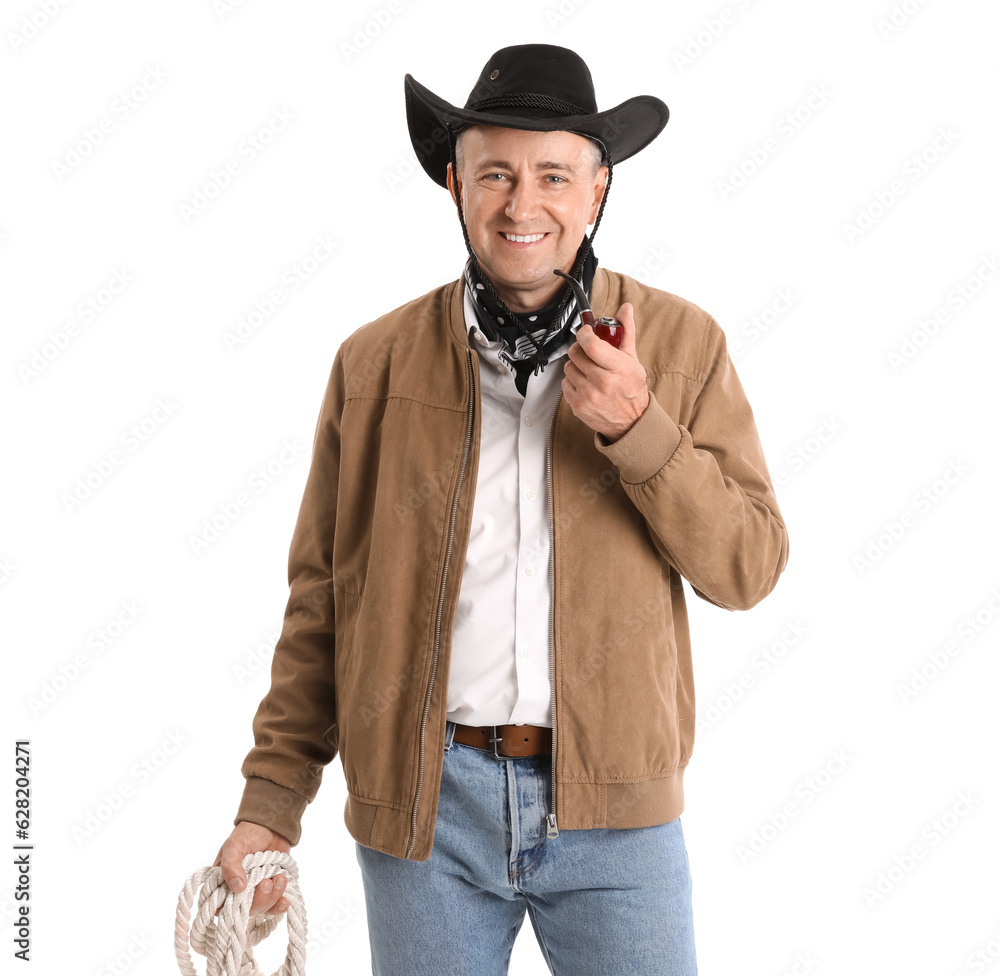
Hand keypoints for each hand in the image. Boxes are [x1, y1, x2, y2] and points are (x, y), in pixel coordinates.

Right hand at [213, 821, 292, 917]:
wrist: (272, 825)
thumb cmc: (248, 834)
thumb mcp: (235, 846)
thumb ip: (231, 865)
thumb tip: (238, 888)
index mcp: (223, 883)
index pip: (222, 908)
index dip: (233, 908)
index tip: (245, 897)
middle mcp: (238, 890)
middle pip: (246, 910)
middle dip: (259, 900)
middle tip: (266, 883)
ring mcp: (256, 891)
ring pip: (262, 908)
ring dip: (272, 897)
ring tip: (280, 878)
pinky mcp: (271, 889)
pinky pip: (274, 906)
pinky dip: (279, 905)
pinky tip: (285, 900)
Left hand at [562, 302, 649, 441]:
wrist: (630, 421)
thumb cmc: (631, 389)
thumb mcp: (632, 359)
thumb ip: (626, 332)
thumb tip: (625, 308)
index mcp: (617, 368)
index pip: (591, 345)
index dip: (584, 334)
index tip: (586, 332)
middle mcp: (601, 383)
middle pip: (576, 354)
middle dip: (580, 349)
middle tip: (589, 351)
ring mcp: (588, 395)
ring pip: (568, 367)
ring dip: (576, 365)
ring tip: (589, 369)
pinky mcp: (577, 405)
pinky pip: (565, 383)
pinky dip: (573, 381)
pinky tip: (585, 383)